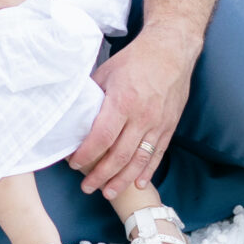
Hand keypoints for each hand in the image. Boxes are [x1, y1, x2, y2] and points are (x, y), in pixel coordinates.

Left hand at [70, 29, 194, 197]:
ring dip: (122, 180)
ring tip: (108, 193)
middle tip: (87, 187)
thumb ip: (92, 97)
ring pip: (139, 160)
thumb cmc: (135, 60)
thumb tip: (72, 115)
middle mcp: (141, 117)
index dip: (86, 155)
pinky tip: (137, 183)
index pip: (101, 138)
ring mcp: (158, 124)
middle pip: (119, 156)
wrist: (171, 51)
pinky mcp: (169, 126)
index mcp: (122, 102)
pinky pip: (158, 154)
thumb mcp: (106, 73)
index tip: (73, 164)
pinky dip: (147, 171)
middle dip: (101, 176)